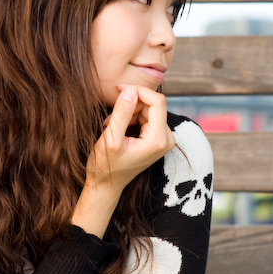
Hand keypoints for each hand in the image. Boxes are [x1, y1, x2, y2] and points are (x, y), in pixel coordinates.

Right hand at [71, 85, 174, 237]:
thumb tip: (130, 90)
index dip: (138, 90)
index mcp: (158, 139)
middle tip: (110, 118)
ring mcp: (164, 139)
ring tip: (112, 125)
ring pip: (148, 109)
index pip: (157, 102)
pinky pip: (147, 117)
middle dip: (130, 105)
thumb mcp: (110, 138)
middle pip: (153, 105)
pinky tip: (119, 128)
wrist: (107, 184)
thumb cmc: (106, 166)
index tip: (119, 88)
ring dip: (129, 112)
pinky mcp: (158, 139)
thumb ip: (121, 113)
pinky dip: (131, 117)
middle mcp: (167, 139)